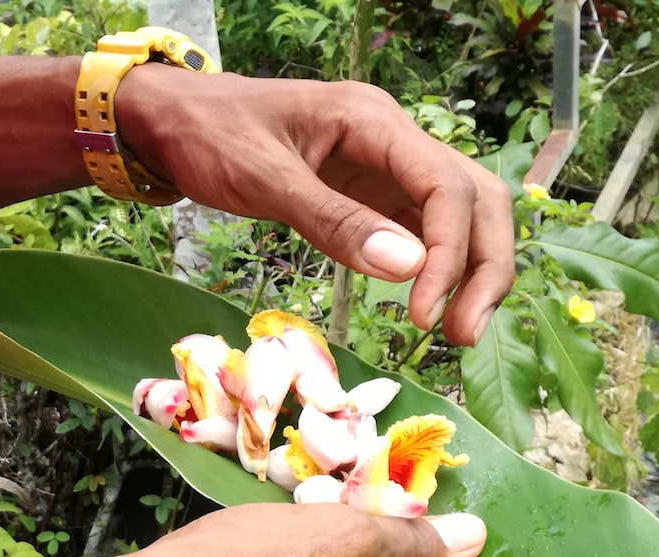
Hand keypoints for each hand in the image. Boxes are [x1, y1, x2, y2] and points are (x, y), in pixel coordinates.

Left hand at [117, 66, 514, 345]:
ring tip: (453, 330)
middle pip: (474, 198)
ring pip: (458, 215)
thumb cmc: (210, 136)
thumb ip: (333, 220)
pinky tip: (426, 303)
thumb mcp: (264, 178)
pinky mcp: (370, 192)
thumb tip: (408, 268)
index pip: (446, 185)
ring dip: (468, 271)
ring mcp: (385, 167)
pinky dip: (434, 266)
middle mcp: (393, 141)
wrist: (175, 120)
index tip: (423, 314)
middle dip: (483, 266)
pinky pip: (421, 228)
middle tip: (461, 334)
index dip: (449, 253)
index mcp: (373, 121)